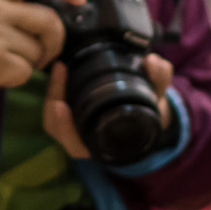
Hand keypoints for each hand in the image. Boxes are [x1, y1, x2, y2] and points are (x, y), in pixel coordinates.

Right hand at [0, 0, 81, 102]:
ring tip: (13, 59)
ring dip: (35, 60)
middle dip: (55, 41)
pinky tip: (5, 71)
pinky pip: (28, 69)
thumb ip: (23, 2)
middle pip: (48, 20)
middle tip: (43, 51)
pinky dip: (22, 75)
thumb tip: (69, 0)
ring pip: (40, 49)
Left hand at [44, 53, 174, 160]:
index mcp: (102, 148)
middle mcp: (85, 142)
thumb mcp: (157, 98)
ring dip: (53, 92)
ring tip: (60, 68)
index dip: (65, 127)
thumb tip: (152, 62)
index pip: (74, 143)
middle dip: (54, 98)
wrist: (147, 117)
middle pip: (56, 127)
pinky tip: (60, 70)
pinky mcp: (70, 115)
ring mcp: (74, 129)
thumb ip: (158, 79)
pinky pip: (54, 107)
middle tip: (61, 70)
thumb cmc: (147, 112)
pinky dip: (55, 90)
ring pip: (52, 117)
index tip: (62, 106)